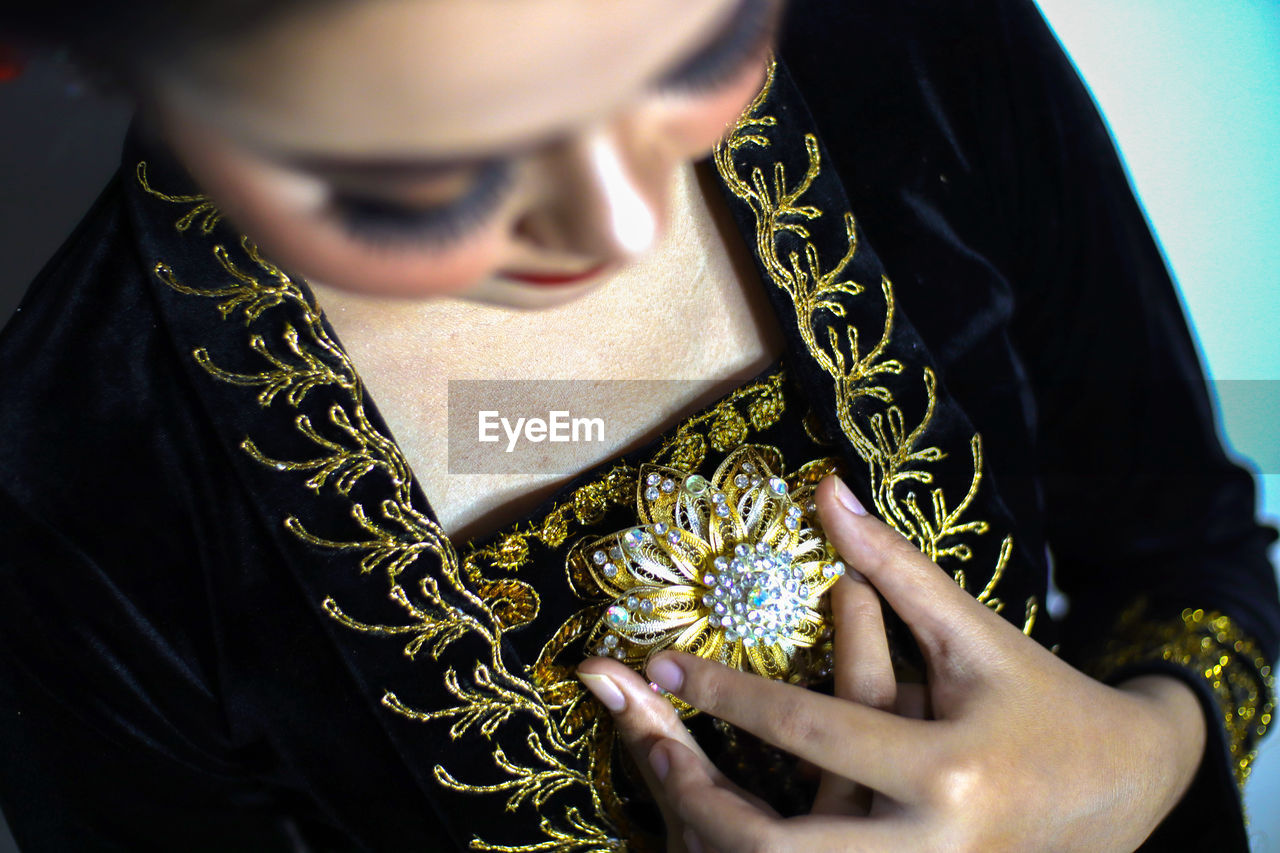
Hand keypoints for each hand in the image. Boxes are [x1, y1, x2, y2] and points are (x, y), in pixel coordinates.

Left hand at [579, 476, 1206, 851]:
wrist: (1128, 790)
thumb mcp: (972, 632)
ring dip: (712, 834)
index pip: (812, 730)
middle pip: (778, 845)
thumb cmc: (1046, 701)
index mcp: (948, 773)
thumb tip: (825, 487)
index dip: (725, 695)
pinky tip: (712, 814)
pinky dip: (757, 850)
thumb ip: (894, 566)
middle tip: (640, 740)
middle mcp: (930, 847)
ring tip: (662, 773)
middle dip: (692, 796)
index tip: (658, 666)